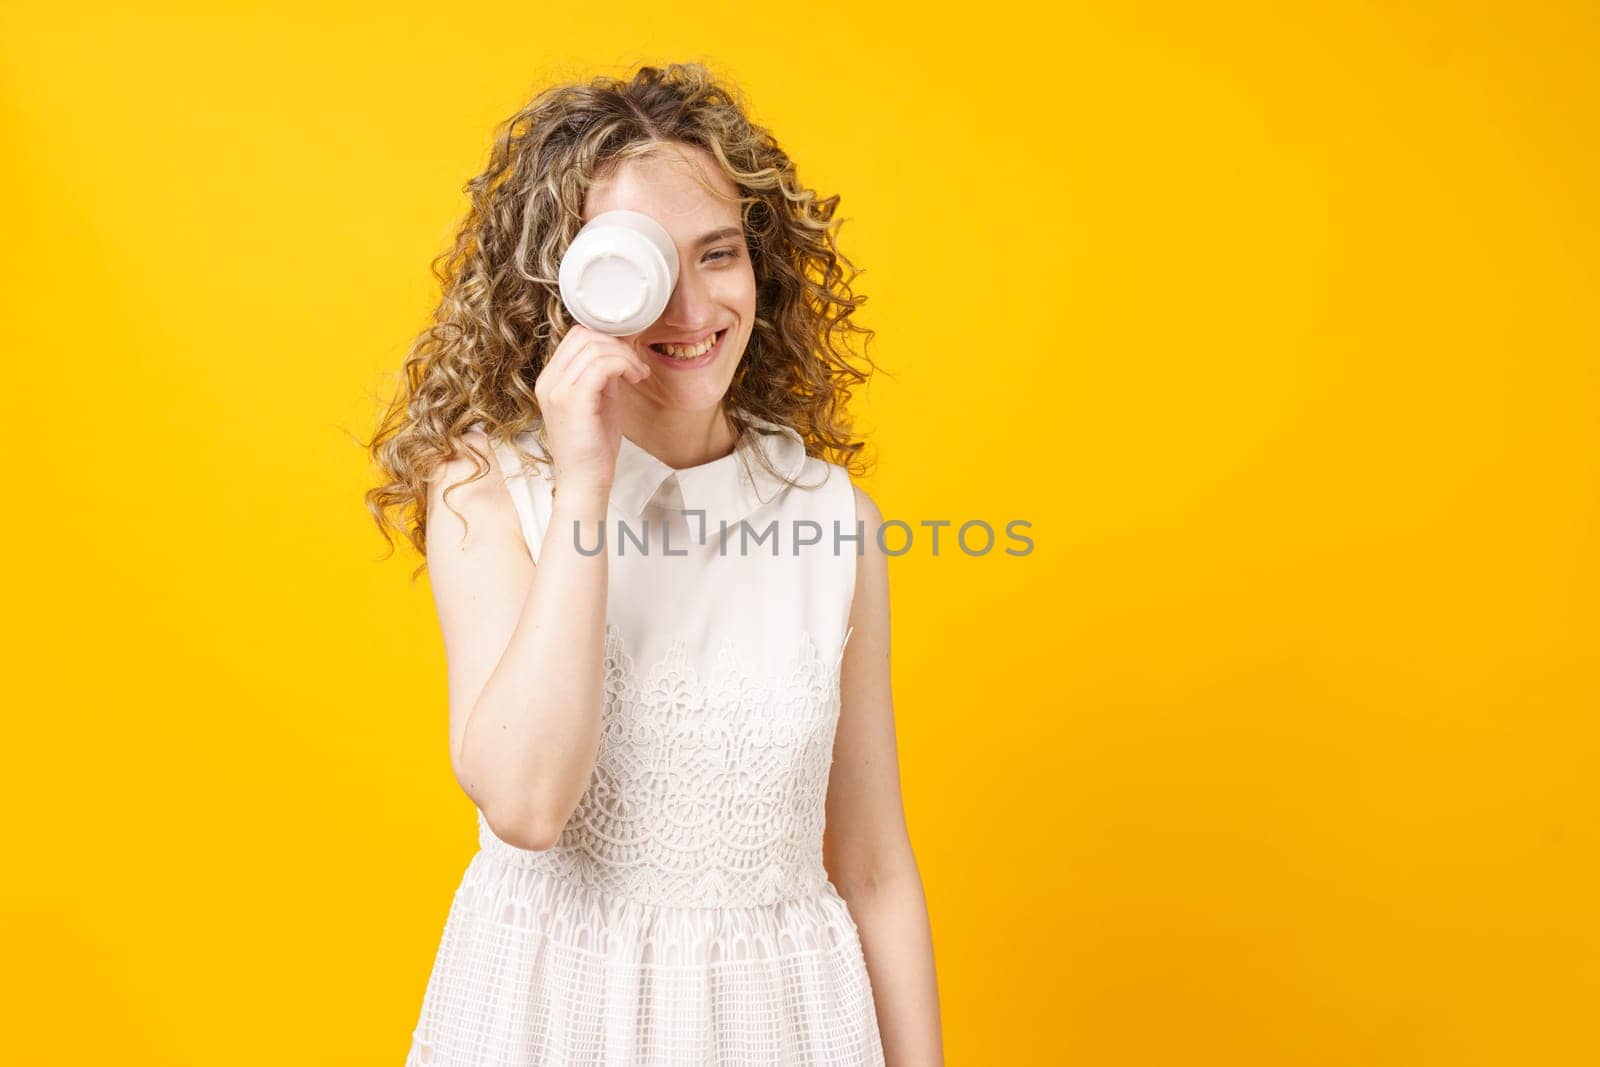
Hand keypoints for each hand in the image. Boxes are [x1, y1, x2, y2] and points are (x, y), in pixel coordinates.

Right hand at [533, 325, 651, 499]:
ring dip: (625, 356)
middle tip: (635, 365)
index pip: (576, 337)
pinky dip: (625, 365)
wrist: (585, 483)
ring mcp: (557, 390)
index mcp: (550, 380)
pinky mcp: (573, 401)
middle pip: (584, 335)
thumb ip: (602, 375)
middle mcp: (548, 382)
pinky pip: (602, 365)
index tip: (628, 356)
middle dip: (617, 344)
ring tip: (638, 374)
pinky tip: (635, 378)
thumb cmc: (593, 448)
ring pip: (595, 347)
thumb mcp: (598, 401)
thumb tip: (619, 350)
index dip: (607, 339)